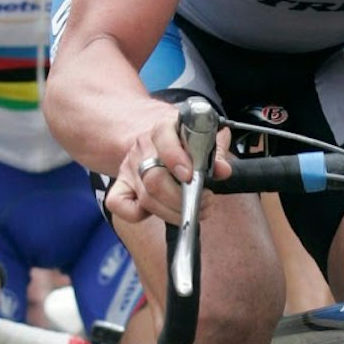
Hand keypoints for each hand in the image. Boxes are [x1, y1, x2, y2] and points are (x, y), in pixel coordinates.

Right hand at [104, 112, 230, 226]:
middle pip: (155, 179)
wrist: (149, 133)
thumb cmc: (181, 139)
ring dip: (174, 212)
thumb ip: (215, 152)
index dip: (176, 159)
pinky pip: (120, 205)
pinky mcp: (121, 186)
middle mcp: (142, 148)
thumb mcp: (201, 137)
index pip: (163, 140)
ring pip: (147, 198)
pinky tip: (160, 211)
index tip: (191, 176)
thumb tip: (223, 170)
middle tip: (205, 200)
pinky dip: (137, 214)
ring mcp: (129, 168)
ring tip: (196, 210)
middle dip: (183, 198)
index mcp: (162, 129)